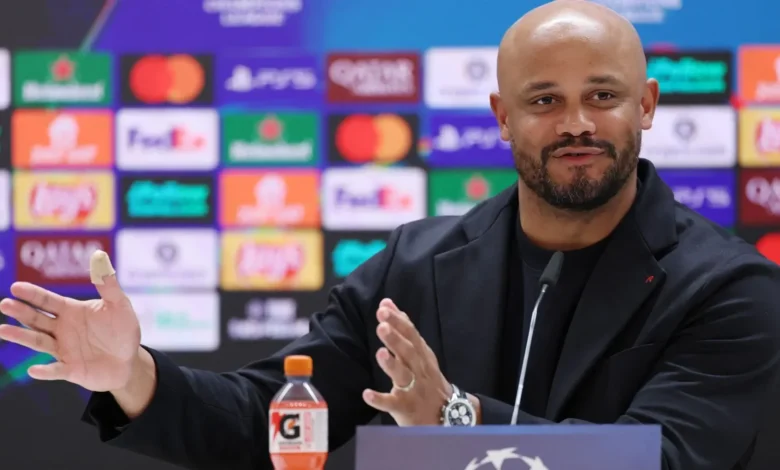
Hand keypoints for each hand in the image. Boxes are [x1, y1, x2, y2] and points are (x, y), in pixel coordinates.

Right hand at [0, 251, 140, 390]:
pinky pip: (56, 370)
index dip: (33, 294)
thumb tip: (99, 255)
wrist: (129, 360)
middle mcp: (62, 329)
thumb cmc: (122, 330)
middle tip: (5, 304)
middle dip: (21, 312)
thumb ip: (108, 284)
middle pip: (37, 319)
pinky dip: (45, 371)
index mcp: (71, 311)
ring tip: (3, 330)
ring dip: (22, 337)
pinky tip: (33, 370)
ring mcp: (64, 350)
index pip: (48, 301)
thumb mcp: (119, 305)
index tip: (16, 287)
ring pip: (39, 342)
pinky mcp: (71, 369)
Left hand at [362, 298, 451, 425]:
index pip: (411, 334)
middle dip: (395, 338)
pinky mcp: (405, 408)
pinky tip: (367, 394)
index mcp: (421, 355)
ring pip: (403, 376)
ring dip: (391, 364)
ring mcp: (413, 389)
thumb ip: (403, 329)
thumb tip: (388, 304)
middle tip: (381, 324)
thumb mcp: (420, 352)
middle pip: (408, 352)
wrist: (447, 414)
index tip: (384, 307)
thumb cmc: (427, 378)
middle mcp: (418, 369)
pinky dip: (380, 399)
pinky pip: (392, 404)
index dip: (398, 321)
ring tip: (380, 353)